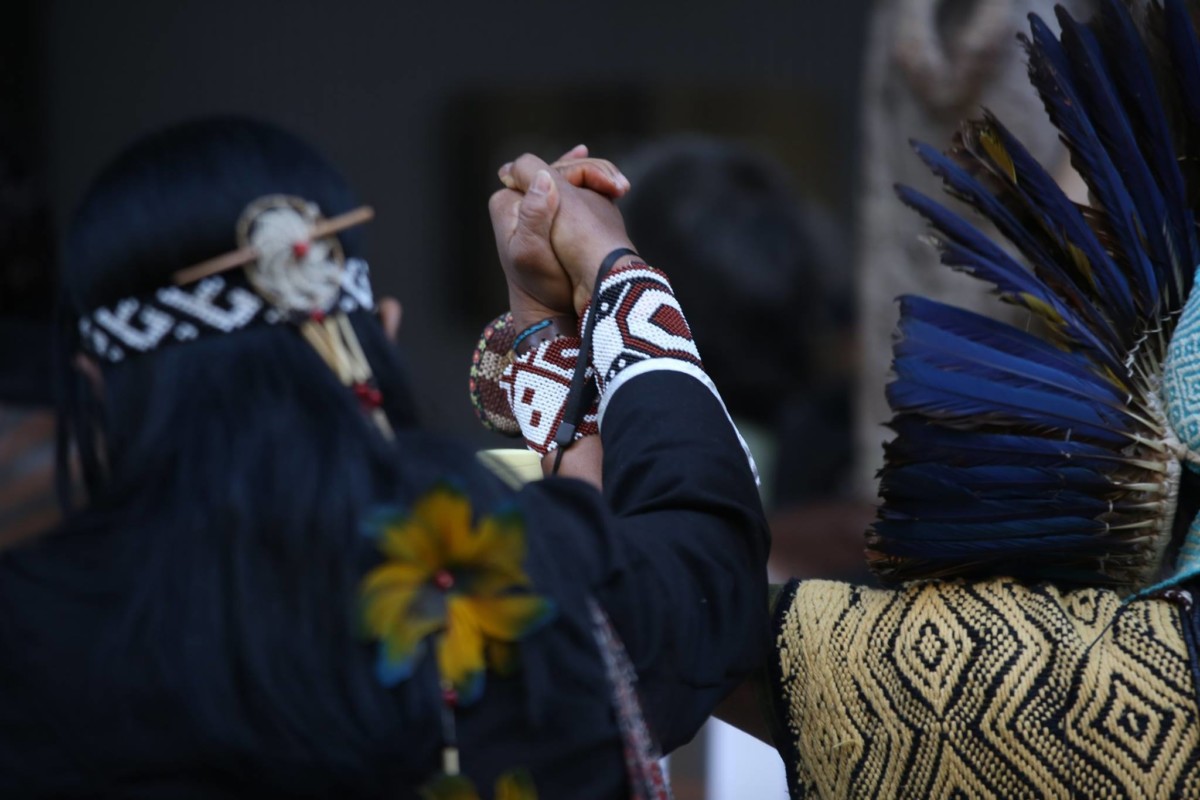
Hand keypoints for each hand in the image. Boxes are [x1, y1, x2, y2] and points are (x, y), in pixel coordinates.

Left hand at [498, 153, 637, 314]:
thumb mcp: (531, 252)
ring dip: (593, 178)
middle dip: (590, 172)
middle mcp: (517, 201)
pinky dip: (589, 184)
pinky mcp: (550, 217)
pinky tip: (607, 183)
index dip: (576, 170)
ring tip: (620, 187)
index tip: (607, 184)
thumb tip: (543, 177)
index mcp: (507, 202)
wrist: (550, 309)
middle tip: (621, 187)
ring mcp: (534, 208)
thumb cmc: (542, 284)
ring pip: (565, 180)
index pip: (544, 170)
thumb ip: (533, 215)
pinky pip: (570, 190)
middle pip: (557, 172)